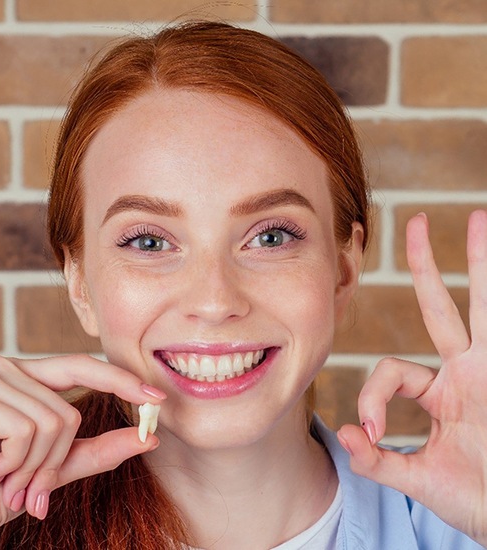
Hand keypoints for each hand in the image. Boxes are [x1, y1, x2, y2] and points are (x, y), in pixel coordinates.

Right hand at [0, 354, 164, 546]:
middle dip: (56, 460)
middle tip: (33, 489)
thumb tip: (149, 437)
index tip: (157, 397)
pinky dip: (16, 464)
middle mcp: (5, 367)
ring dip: (34, 468)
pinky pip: (26, 429)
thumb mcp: (55, 468)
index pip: (82, 366)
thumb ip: (99, 450)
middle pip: (70, 409)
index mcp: (25, 376)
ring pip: (52, 421)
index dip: (120, 380)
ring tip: (6, 481)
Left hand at [338, 210, 486, 545]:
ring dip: (481, 264)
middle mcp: (466, 371)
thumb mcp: (419, 479)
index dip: (372, 395)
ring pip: (484, 307)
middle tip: (416, 222)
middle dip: (426, 267)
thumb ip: (379, 460)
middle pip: (441, 307)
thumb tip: (346, 434)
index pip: (393, 369)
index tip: (371, 433)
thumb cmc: (475, 500)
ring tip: (479, 218)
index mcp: (440, 390)